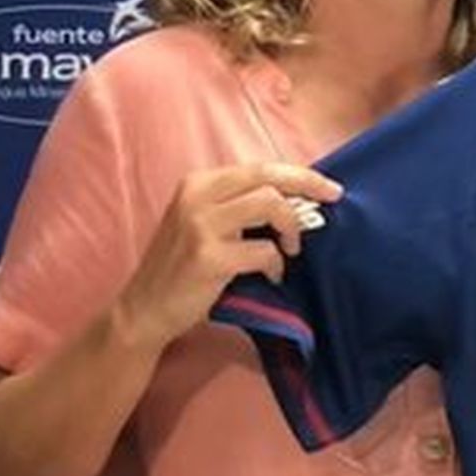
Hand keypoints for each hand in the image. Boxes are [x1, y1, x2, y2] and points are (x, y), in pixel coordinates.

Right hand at [116, 159, 340, 352]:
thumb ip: (238, 208)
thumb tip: (294, 200)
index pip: (259, 167)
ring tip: (290, 250)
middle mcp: (196, 196)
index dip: (299, 175)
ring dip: (290, 228)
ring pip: (269, 204)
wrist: (144, 308)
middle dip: (307, 186)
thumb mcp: (201, 224)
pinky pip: (264, 250)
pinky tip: (271, 276)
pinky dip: (276, 264)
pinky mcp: (209, 257)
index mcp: (196, 183)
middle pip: (268, 177)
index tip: (328, 187)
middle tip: (331, 202)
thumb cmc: (182, 269)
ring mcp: (201, 225)